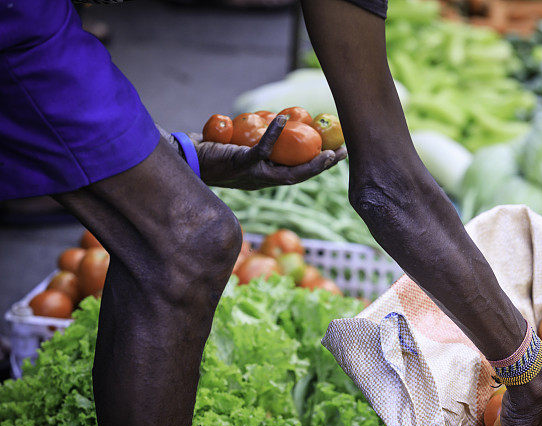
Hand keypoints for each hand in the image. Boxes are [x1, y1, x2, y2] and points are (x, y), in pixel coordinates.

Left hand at [164, 116, 346, 189]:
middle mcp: (263, 179)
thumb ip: (254, 141)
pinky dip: (274, 133)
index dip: (319, 165)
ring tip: (327, 148)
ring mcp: (254, 174)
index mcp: (265, 177)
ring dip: (311, 161)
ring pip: (289, 171)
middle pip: (301, 175)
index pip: (298, 172)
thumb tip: (272, 123)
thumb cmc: (210, 151)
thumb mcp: (237, 147)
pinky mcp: (242, 162)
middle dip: (324, 165)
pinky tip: (284, 118)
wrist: (186, 160)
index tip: (337, 154)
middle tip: (343, 153)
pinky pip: (263, 148)